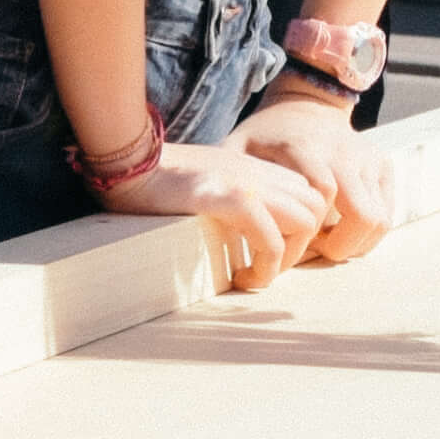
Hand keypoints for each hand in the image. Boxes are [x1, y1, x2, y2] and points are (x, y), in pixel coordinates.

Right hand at [104, 144, 327, 292]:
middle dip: (300, 245)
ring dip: (286, 257)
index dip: (300, 229)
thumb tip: (238, 229)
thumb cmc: (152, 179)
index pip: (308, 194)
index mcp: (253, 165)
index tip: (271, 253)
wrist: (124, 161)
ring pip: (304, 222)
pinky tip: (241, 277)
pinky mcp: (227, 197)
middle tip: (265, 267)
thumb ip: (228, 193)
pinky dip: (265, 265)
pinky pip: (270, 237)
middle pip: (316, 207)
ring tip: (255, 274)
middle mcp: (257, 170)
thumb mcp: (204, 182)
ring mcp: (245, 181)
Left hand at [228, 93, 399, 262]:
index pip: (322, 199)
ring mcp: (368, 159)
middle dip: (338, 247)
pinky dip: (366, 233)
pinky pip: (386, 214)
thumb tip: (202, 206)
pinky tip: (339, 230)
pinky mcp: (383, 166)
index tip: (289, 245)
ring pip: (378, 220)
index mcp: (304, 148)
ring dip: (353, 243)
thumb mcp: (238, 147)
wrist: (305, 104)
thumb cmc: (266, 135)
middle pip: (361, 216)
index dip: (309, 234)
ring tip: (324, 242)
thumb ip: (225, 175)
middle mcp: (343, 152)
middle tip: (312, 252)